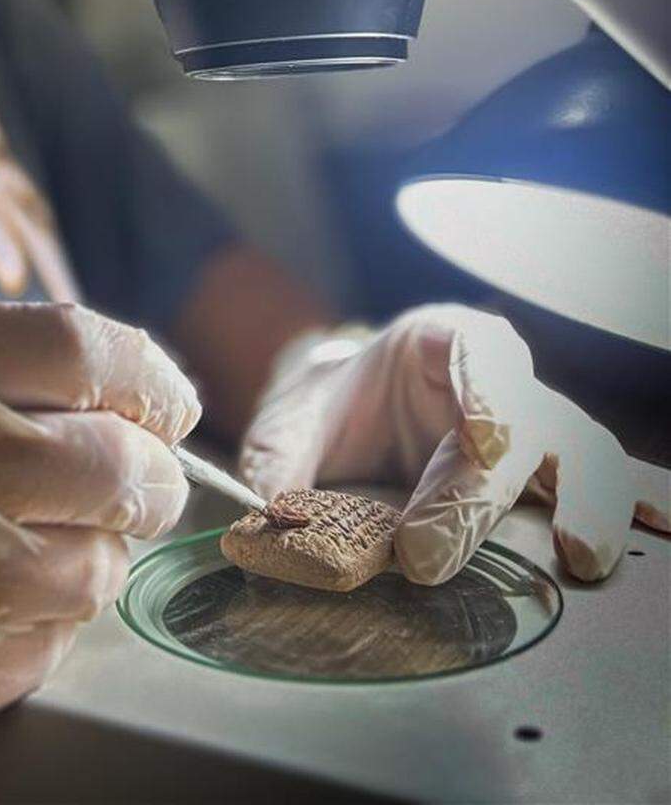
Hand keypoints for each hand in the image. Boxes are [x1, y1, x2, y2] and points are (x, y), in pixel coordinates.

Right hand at [0, 304, 198, 797]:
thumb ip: (14, 371)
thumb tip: (154, 400)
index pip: (82, 351)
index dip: (151, 377)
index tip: (166, 402)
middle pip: (111, 463)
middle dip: (150, 473)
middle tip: (139, 477)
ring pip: (95, 567)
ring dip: (99, 552)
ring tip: (48, 539)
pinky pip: (51, 644)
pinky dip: (48, 618)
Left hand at [240, 303, 668, 584]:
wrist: (354, 416)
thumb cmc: (332, 410)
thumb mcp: (289, 420)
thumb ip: (275, 459)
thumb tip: (266, 510)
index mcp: (442, 341)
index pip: (476, 350)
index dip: (485, 392)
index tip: (484, 439)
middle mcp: (501, 382)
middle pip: (519, 425)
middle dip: (478, 492)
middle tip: (429, 552)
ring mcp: (537, 432)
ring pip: (583, 454)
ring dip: (587, 501)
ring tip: (581, 555)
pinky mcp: (550, 481)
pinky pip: (605, 486)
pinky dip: (640, 504)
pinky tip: (662, 526)